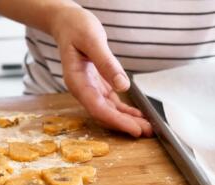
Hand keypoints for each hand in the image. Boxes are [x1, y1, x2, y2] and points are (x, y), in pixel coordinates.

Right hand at [51, 7, 151, 136]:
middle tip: (147, 132)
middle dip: (126, 125)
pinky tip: (139, 116)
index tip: (134, 129)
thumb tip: (123, 86)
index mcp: (77, 82)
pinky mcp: (99, 87)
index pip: (98, 108)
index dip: (116, 121)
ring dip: (128, 120)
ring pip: (110, 111)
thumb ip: (106, 63)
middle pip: (105, 114)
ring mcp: (91, 90)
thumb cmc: (76, 28)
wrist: (67, 23)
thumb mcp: (92, 40)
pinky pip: (113, 103)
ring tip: (147, 128)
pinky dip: (126, 111)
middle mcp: (83, 90)